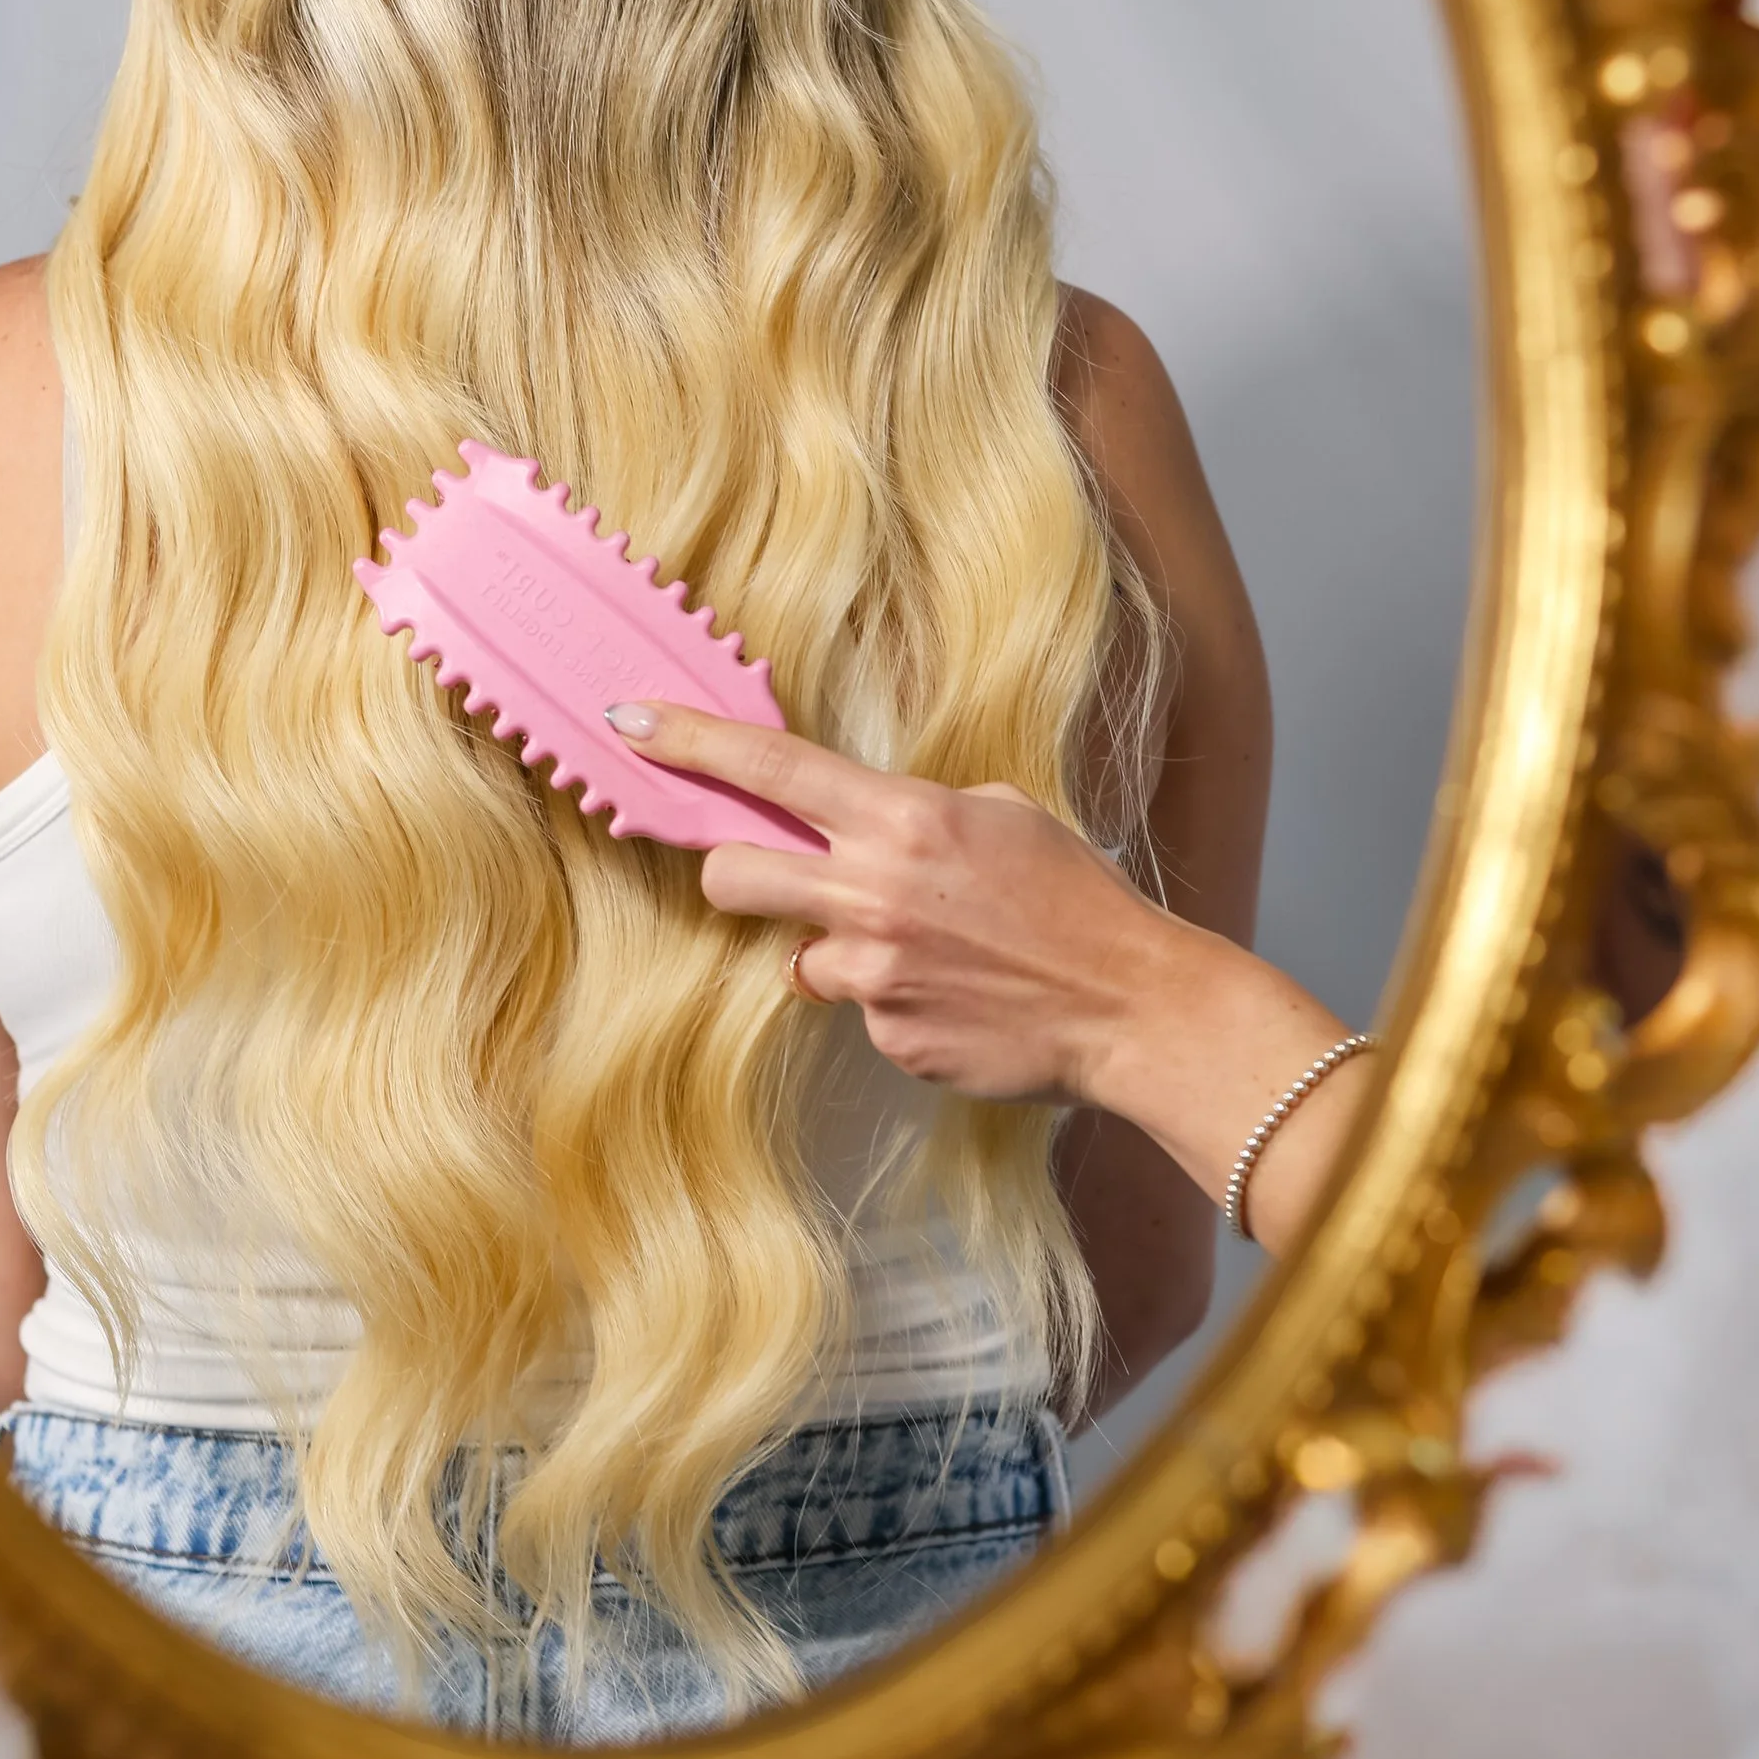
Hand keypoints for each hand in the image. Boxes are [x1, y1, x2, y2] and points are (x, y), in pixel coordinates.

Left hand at [606, 700, 1153, 1103]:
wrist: (1128, 1004)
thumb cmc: (1076, 902)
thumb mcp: (1003, 818)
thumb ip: (915, 815)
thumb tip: (860, 824)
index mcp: (903, 819)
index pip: (768, 766)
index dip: (688, 741)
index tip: (629, 722)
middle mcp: (873, 892)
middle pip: (732, 873)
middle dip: (730, 870)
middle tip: (768, 874)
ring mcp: (874, 973)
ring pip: (798, 953)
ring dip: (838, 947)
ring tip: (921, 950)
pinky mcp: (887, 1037)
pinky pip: (859, 1009)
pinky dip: (894, 1000)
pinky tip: (956, 996)